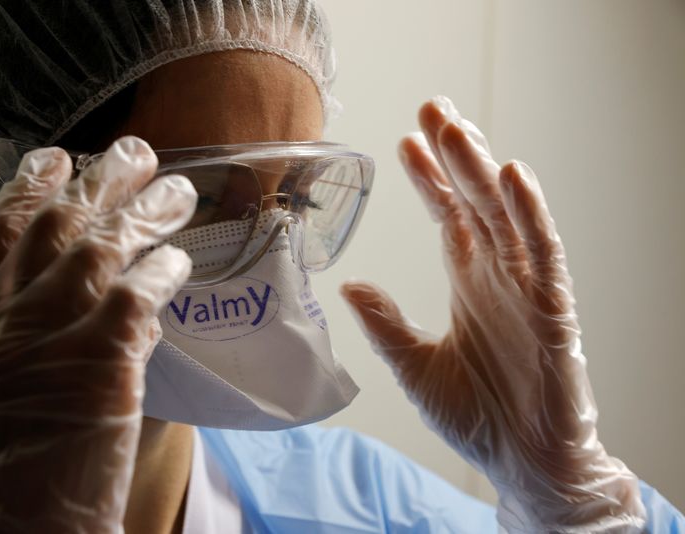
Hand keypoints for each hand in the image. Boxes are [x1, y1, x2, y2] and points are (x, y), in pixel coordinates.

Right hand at [0, 137, 195, 532]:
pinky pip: (139, 291)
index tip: (56, 156)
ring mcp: (57, 333)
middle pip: (58, 223)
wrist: (25, 521)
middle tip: (135, 148)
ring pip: (101, 245)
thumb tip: (119, 290)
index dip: (27, 186)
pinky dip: (164, 268)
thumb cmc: (28, 456)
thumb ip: (54, 329)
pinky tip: (181, 259)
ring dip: (145, 210)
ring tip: (179, 188)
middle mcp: (16, 316)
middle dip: (98, 178)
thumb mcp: (21, 381)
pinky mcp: (102, 357)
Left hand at [341, 97, 645, 532]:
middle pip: (475, 201)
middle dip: (454, 155)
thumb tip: (349, 286)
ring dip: (482, 170)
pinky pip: (543, 252)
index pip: (448, 216)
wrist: (520, 464)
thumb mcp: (414, 366)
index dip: (428, 179)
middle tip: (433, 108)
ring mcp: (526, 288)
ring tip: (457, 129)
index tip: (405, 143)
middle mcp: (498, 276)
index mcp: (469, 283)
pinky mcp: (552, 309)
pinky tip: (511, 177)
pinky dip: (529, 214)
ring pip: (505, 215)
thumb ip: (386, 325)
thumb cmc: (476, 417)